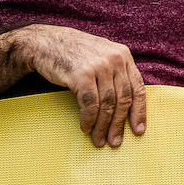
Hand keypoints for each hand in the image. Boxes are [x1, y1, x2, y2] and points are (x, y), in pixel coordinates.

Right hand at [12, 25, 145, 147]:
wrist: (44, 42)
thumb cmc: (74, 54)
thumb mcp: (102, 56)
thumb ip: (116, 73)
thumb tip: (127, 106)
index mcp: (123, 55)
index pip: (137, 88)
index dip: (139, 111)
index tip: (138, 130)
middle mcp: (115, 59)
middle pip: (123, 99)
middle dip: (119, 124)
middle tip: (115, 142)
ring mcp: (99, 66)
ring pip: (107, 104)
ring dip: (102, 126)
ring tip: (98, 140)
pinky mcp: (82, 75)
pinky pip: (90, 104)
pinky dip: (88, 119)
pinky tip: (85, 128)